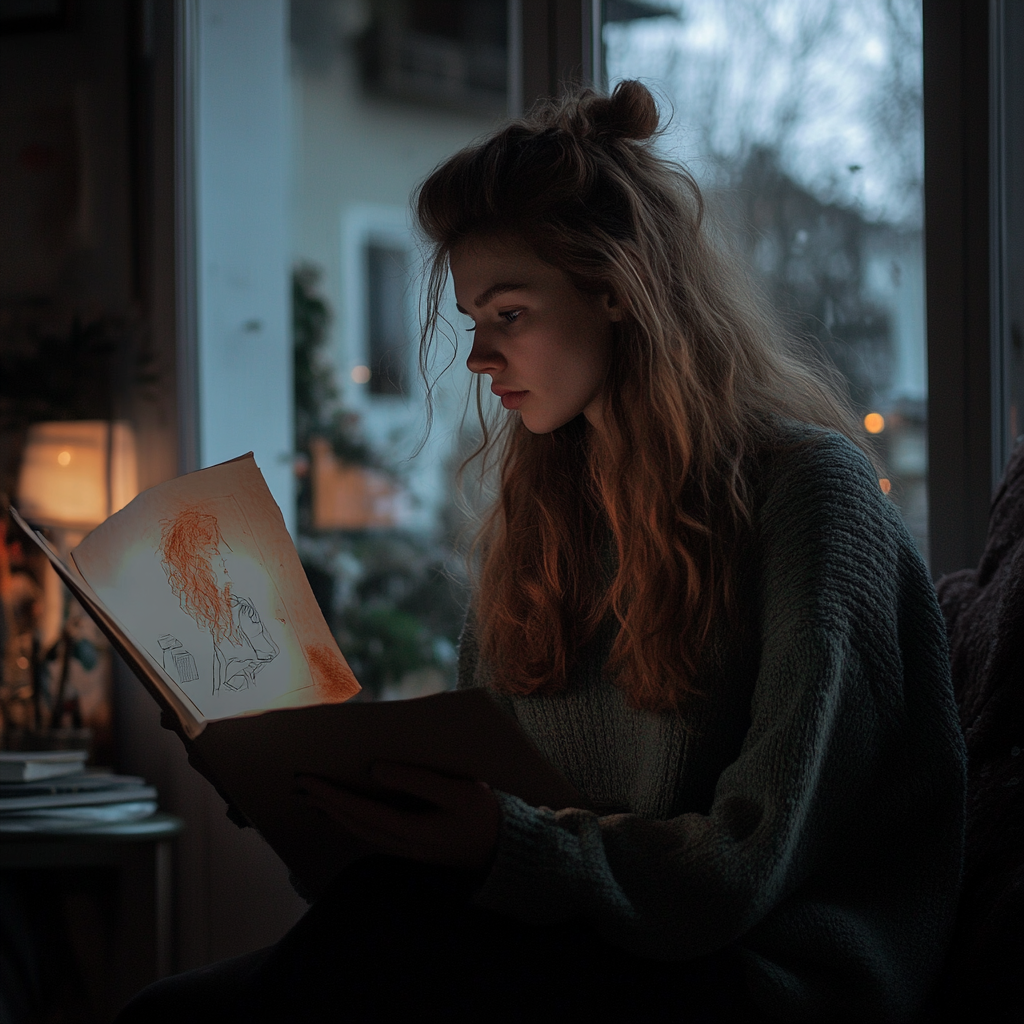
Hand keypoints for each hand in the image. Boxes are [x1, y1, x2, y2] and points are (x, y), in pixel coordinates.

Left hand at [296, 762, 500, 869]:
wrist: (507, 851)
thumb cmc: (485, 816)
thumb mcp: (459, 792)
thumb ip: (418, 779)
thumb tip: (375, 769)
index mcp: (412, 831)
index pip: (361, 811)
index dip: (332, 795)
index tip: (308, 779)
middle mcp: (403, 845)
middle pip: (354, 824)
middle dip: (325, 804)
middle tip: (300, 785)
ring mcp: (407, 850)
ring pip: (360, 833)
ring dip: (334, 815)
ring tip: (313, 799)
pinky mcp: (413, 848)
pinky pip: (372, 834)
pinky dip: (352, 821)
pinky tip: (345, 812)